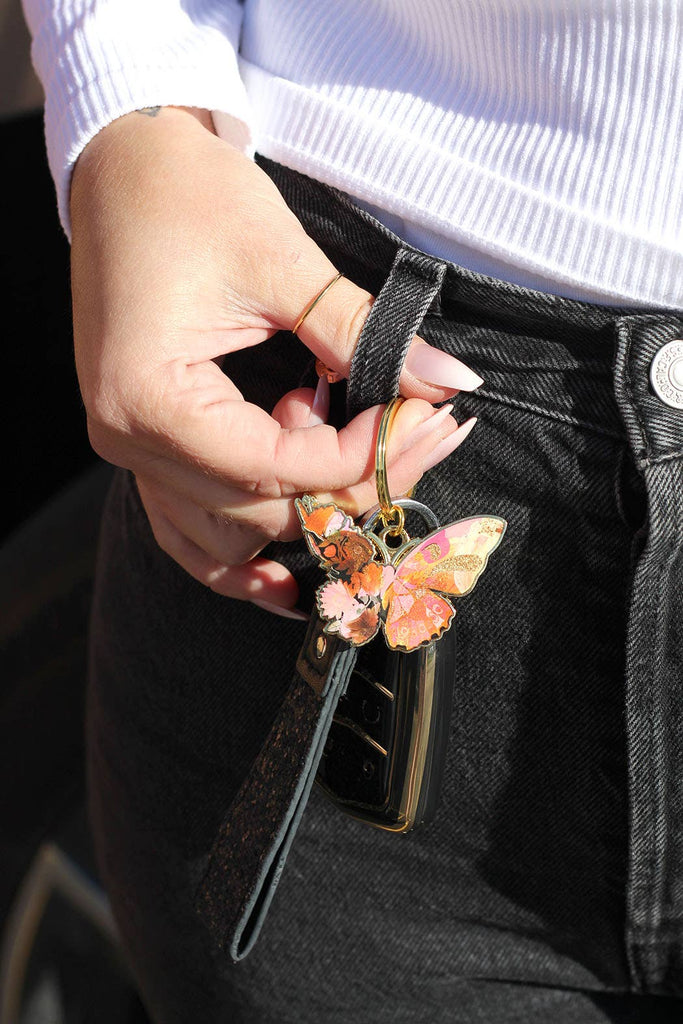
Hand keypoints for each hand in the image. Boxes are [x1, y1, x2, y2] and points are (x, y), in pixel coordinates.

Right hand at [70, 107, 482, 615]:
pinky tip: (292, 575)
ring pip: (229, 539)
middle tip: (424, 433)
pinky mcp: (149, 448)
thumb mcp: (281, 258)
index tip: (424, 419)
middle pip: (261, 512)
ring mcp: (133, 453)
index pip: (274, 467)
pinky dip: (245, 557)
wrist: (123, 164)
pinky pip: (192, 533)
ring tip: (354, 446)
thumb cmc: (186, 194)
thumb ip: (364, 333)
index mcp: (147, 399)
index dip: (361, 456)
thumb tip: (449, 384)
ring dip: (307, 513)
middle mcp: (128, 443)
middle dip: (354, 484)